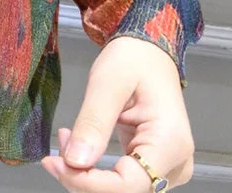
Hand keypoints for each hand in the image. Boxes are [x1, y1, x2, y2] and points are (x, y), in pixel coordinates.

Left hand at [40, 36, 195, 190]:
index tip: (56, 163)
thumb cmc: (132, 59)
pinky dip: (95, 171)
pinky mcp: (152, 166)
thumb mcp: (107, 83)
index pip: (129, 185)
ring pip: (121, 190)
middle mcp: (175, 164)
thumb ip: (93, 123)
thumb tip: (75, 163)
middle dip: (83, 178)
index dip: (89, 183)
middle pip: (125, 192)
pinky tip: (77, 147)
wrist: (148, 52)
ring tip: (66, 140)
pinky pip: (122, 181)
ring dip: (87, 176)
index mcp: (170, 143)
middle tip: (55, 150)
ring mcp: (167, 168)